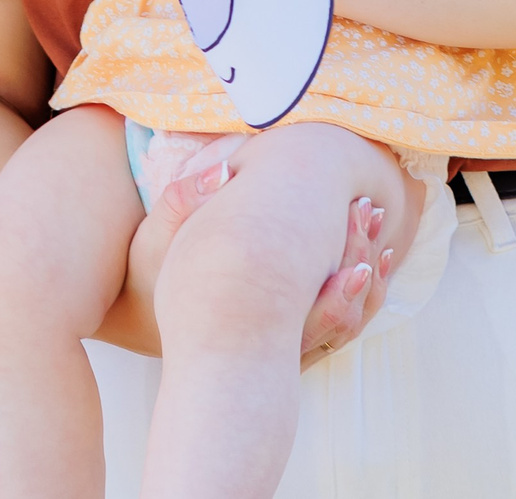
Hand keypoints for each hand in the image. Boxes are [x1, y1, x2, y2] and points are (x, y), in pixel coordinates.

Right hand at [97, 148, 396, 365]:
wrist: (141, 325)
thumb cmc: (148, 280)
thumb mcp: (154, 242)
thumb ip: (182, 201)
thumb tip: (225, 167)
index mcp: (246, 313)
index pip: (317, 290)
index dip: (348, 248)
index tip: (359, 206)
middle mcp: (270, 338)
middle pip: (343, 310)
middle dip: (363, 254)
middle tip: (370, 210)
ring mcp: (281, 347)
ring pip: (346, 324)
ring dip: (369, 279)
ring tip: (374, 229)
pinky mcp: (284, 346)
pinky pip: (336, 329)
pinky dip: (358, 296)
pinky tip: (365, 259)